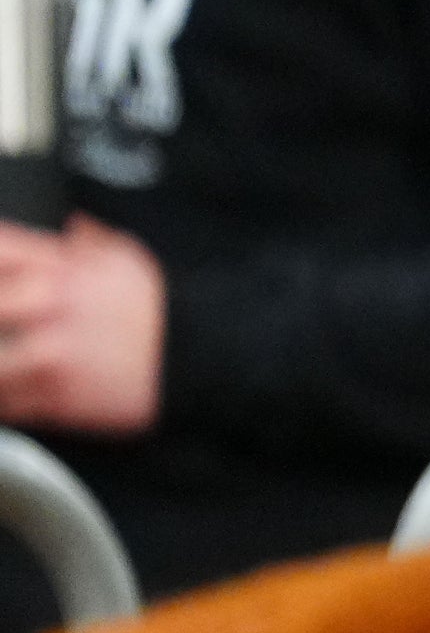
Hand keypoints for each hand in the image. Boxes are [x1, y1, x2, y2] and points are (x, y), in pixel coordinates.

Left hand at [0, 218, 164, 434]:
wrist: (206, 360)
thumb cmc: (169, 314)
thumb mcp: (135, 262)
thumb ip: (93, 242)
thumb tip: (75, 226)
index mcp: (64, 268)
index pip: (0, 249)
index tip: (0, 275)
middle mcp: (51, 306)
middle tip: (7, 325)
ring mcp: (52, 353)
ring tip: (9, 367)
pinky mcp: (60, 397)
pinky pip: (10, 406)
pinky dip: (7, 405)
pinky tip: (13, 398)